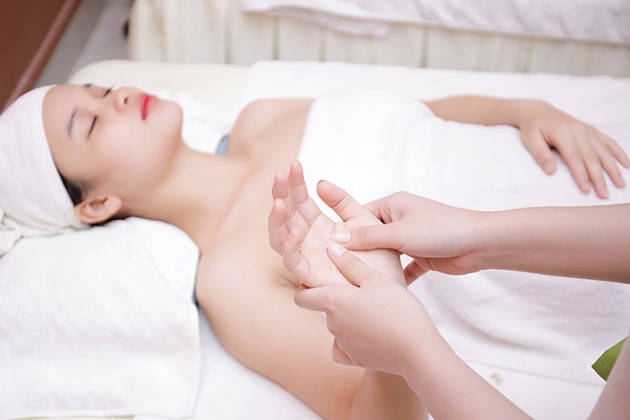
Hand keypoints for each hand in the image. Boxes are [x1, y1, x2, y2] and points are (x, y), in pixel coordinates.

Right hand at [269, 161, 403, 286]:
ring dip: (277, 220)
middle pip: (287, 216)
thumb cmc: (386, 254)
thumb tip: (320, 183)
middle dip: (280, 195)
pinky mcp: (313, 278)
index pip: (301, 201)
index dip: (295, 183)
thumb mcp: (364, 219)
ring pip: (281, 238)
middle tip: (278, 175)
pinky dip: (289, 247)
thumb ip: (342, 203)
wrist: (402, 281)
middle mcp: (311, 242)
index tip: (294, 164)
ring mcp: (310, 259)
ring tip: (279, 201)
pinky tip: (293, 230)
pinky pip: (294, 262)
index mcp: (322, 227)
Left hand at [294, 242, 434, 375]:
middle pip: (324, 309)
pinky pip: (344, 349)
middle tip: (361, 291)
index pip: (301, 297)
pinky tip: (367, 333)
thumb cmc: (398, 308)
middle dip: (337, 300)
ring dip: (348, 318)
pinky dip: (351, 341)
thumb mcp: (375, 279)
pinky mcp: (355, 360)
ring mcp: (343, 344)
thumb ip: (350, 263)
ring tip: (374, 310)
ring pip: (337, 327)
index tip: (318, 281)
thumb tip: (330, 247)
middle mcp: (332, 325)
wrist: (417, 349)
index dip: (305, 288)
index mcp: (333, 301)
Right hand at [332, 192, 483, 282]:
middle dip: (359, 251)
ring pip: (387, 254)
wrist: (479, 243)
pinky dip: (396, 278)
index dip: (345, 231)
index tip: (328, 247)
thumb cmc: (441, 230)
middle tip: (339, 267)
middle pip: (371, 237)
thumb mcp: (398, 234)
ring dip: (377, 266)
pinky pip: (403, 268)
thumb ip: (368, 238)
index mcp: (393, 205)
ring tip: (356, 281)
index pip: (360, 217)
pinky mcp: (422, 256)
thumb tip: (337, 239)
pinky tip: (383, 291)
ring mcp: (411, 239)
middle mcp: (400, 220)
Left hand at [516, 100, 629, 198]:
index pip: (574, 158)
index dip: (581, 174)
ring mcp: (587, 130)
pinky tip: (627, 165)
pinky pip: (608, 142)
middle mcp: (578, 130)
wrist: (538, 112)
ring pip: (604, 151)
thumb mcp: (530, 140)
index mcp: (563, 133)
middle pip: (592, 157)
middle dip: (599, 177)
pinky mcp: (591, 130)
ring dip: (613, 168)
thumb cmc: (532, 128)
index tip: (586, 190)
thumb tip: (550, 171)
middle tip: (604, 195)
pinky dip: (619, 153)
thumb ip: (540, 155)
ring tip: (620, 184)